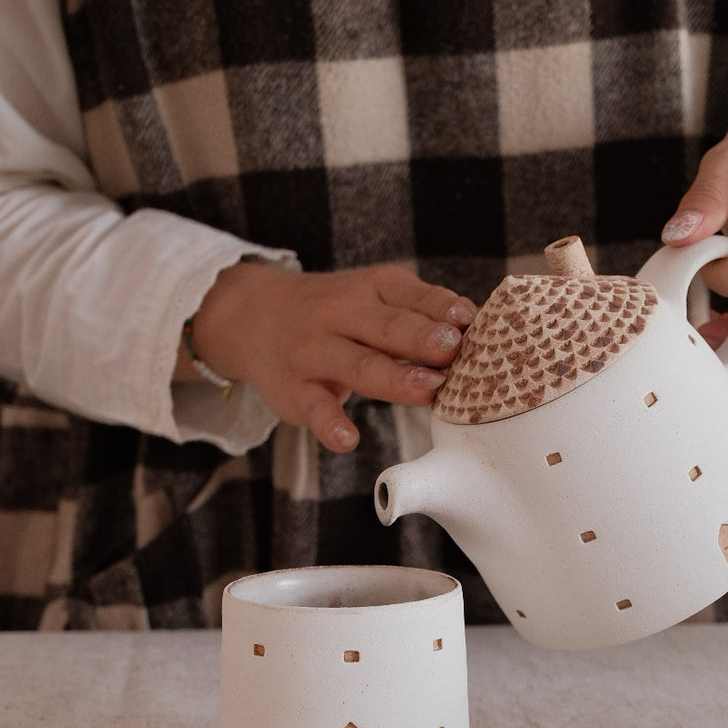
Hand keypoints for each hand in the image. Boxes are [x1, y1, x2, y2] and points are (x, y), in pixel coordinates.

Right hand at [178, 262, 476, 451]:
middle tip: (454, 350)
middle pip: (386, 327)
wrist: (252, 315)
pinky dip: (329, 424)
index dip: (441, 309)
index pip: (410, 295)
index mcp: (370, 288)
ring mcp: (316, 352)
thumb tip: (475, 326)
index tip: (470, 322)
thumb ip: (420, 310)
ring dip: (394, 377)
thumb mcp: (373, 296)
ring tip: (429, 390)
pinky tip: (347, 438)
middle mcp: (341, 315)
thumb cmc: (334, 312)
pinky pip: (314, 407)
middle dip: (421, 338)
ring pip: (357, 364)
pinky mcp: (296, 390)